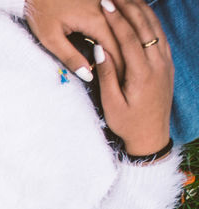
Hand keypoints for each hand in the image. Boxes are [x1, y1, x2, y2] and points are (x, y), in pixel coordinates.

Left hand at [25, 0, 122, 82]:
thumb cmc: (41, 10)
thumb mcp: (51, 38)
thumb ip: (70, 57)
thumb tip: (88, 76)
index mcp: (95, 20)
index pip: (116, 49)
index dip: (120, 68)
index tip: (123, 84)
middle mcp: (105, 9)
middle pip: (123, 38)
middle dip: (126, 59)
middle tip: (129, 79)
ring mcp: (105, 2)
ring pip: (123, 28)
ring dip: (127, 44)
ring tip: (129, 64)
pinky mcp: (102, 0)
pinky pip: (119, 16)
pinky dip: (122, 30)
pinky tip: (125, 41)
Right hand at [95, 0, 173, 155]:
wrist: (152, 134)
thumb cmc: (127, 122)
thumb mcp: (111, 103)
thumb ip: (107, 75)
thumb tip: (101, 49)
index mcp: (142, 74)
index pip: (129, 39)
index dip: (117, 20)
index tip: (105, 5)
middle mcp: (158, 64)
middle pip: (145, 28)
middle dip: (129, 9)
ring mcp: (165, 62)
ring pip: (155, 28)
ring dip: (141, 11)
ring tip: (126, 0)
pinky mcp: (167, 63)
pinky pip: (161, 36)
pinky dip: (150, 21)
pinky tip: (141, 14)